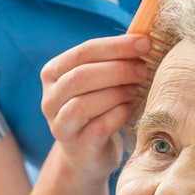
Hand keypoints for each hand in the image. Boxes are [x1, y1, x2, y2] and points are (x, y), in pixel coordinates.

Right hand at [40, 34, 151, 180]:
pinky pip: (99, 127)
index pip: (84, 51)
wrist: (87, 155)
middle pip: (82, 76)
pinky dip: (119, 115)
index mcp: (53, 73)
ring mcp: (60, 126)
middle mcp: (50, 99)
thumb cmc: (98, 110)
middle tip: (143, 70)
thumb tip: (143, 39)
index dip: (116, 46)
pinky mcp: (78, 147)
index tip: (145, 43)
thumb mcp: (98, 82)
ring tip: (135, 90)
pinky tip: (131, 110)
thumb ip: (111, 61)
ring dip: (117, 93)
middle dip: (117, 70)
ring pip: (84, 104)